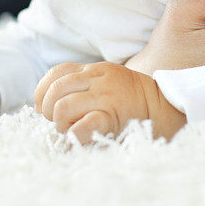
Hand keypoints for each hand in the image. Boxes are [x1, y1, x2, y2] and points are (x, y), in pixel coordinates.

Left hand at [34, 61, 186, 142]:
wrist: (162, 107)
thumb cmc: (128, 99)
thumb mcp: (105, 80)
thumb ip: (81, 83)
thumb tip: (46, 102)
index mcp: (94, 69)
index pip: (57, 72)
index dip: (42, 91)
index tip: (43, 107)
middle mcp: (98, 79)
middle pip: (55, 90)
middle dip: (49, 110)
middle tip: (59, 121)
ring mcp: (105, 97)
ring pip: (63, 107)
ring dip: (60, 124)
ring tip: (70, 129)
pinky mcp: (111, 117)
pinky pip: (82, 126)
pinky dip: (74, 134)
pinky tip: (79, 136)